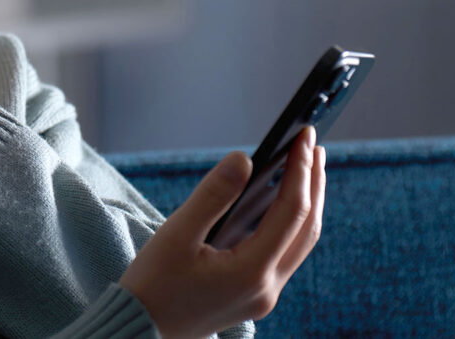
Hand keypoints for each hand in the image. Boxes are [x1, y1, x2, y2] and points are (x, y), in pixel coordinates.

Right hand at [119, 126, 325, 338]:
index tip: (303, 136)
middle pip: (307, 228)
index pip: (292, 211)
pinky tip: (283, 203)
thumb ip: (213, 194)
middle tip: (312, 143)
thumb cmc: (153, 283)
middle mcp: (267, 287)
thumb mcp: (176, 233)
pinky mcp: (255, 296)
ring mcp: (264, 296)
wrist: (140, 330)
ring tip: (308, 167)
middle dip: (314, 183)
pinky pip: (287, 254)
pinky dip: (293, 223)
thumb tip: (245, 157)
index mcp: (251, 272)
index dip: (300, 170)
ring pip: (301, 243)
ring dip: (309, 203)